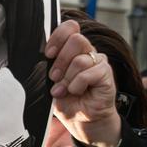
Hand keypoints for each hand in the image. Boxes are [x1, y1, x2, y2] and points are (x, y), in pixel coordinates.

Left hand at [0, 67, 27, 144]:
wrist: (7, 121)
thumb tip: (3, 73)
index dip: (4, 76)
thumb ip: (11, 81)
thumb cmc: (15, 107)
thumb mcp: (19, 91)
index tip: (5, 80)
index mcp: (9, 80)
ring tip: (1, 103)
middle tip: (5, 97)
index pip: (3, 71)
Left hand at [45, 21, 121, 146]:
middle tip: (54, 77)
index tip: (48, 54)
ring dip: (67, 78)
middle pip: (76, 40)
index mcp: (71, 50)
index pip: (70, 28)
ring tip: (63, 90)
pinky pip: (89, 73)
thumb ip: (48, 66)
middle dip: (61, 61)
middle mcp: (86, 52)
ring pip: (80, 59)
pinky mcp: (106, 73)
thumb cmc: (65, 99)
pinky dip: (77, 84)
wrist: (80, 119)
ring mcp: (98, 62)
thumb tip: (39, 55)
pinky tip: (76, 92)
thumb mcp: (50, 81)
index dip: (58, 37)